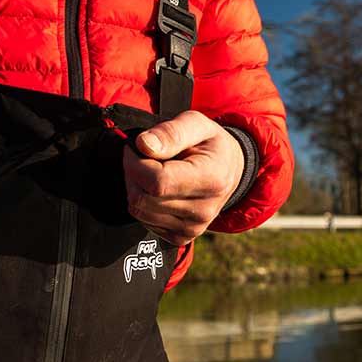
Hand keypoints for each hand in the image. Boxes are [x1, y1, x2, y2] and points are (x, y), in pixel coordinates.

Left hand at [124, 111, 244, 244]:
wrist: (229, 171)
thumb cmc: (210, 144)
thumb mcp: (196, 123)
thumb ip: (170, 132)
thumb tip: (143, 145)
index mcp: (211, 179)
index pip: (157, 181)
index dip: (135, 163)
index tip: (136, 147)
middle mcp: (203, 210)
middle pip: (143, 198)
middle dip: (132, 173)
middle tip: (142, 156)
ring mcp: (192, 228)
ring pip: (139, 210)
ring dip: (136, 187)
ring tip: (152, 170)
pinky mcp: (182, 237)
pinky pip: (144, 221)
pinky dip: (143, 202)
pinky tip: (158, 189)